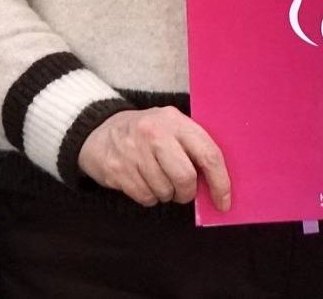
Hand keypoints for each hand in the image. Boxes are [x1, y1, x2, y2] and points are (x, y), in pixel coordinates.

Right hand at [74, 106, 231, 210]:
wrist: (99, 131)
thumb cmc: (146, 133)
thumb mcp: (170, 127)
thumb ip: (192, 148)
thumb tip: (215, 185)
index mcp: (175, 121)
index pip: (208, 154)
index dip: (220, 182)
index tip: (223, 202)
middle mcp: (155, 133)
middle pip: (186, 178)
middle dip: (187, 193)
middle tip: (182, 192)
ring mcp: (134, 151)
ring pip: (165, 192)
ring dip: (166, 195)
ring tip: (157, 180)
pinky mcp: (118, 170)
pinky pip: (145, 198)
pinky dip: (148, 197)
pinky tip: (142, 182)